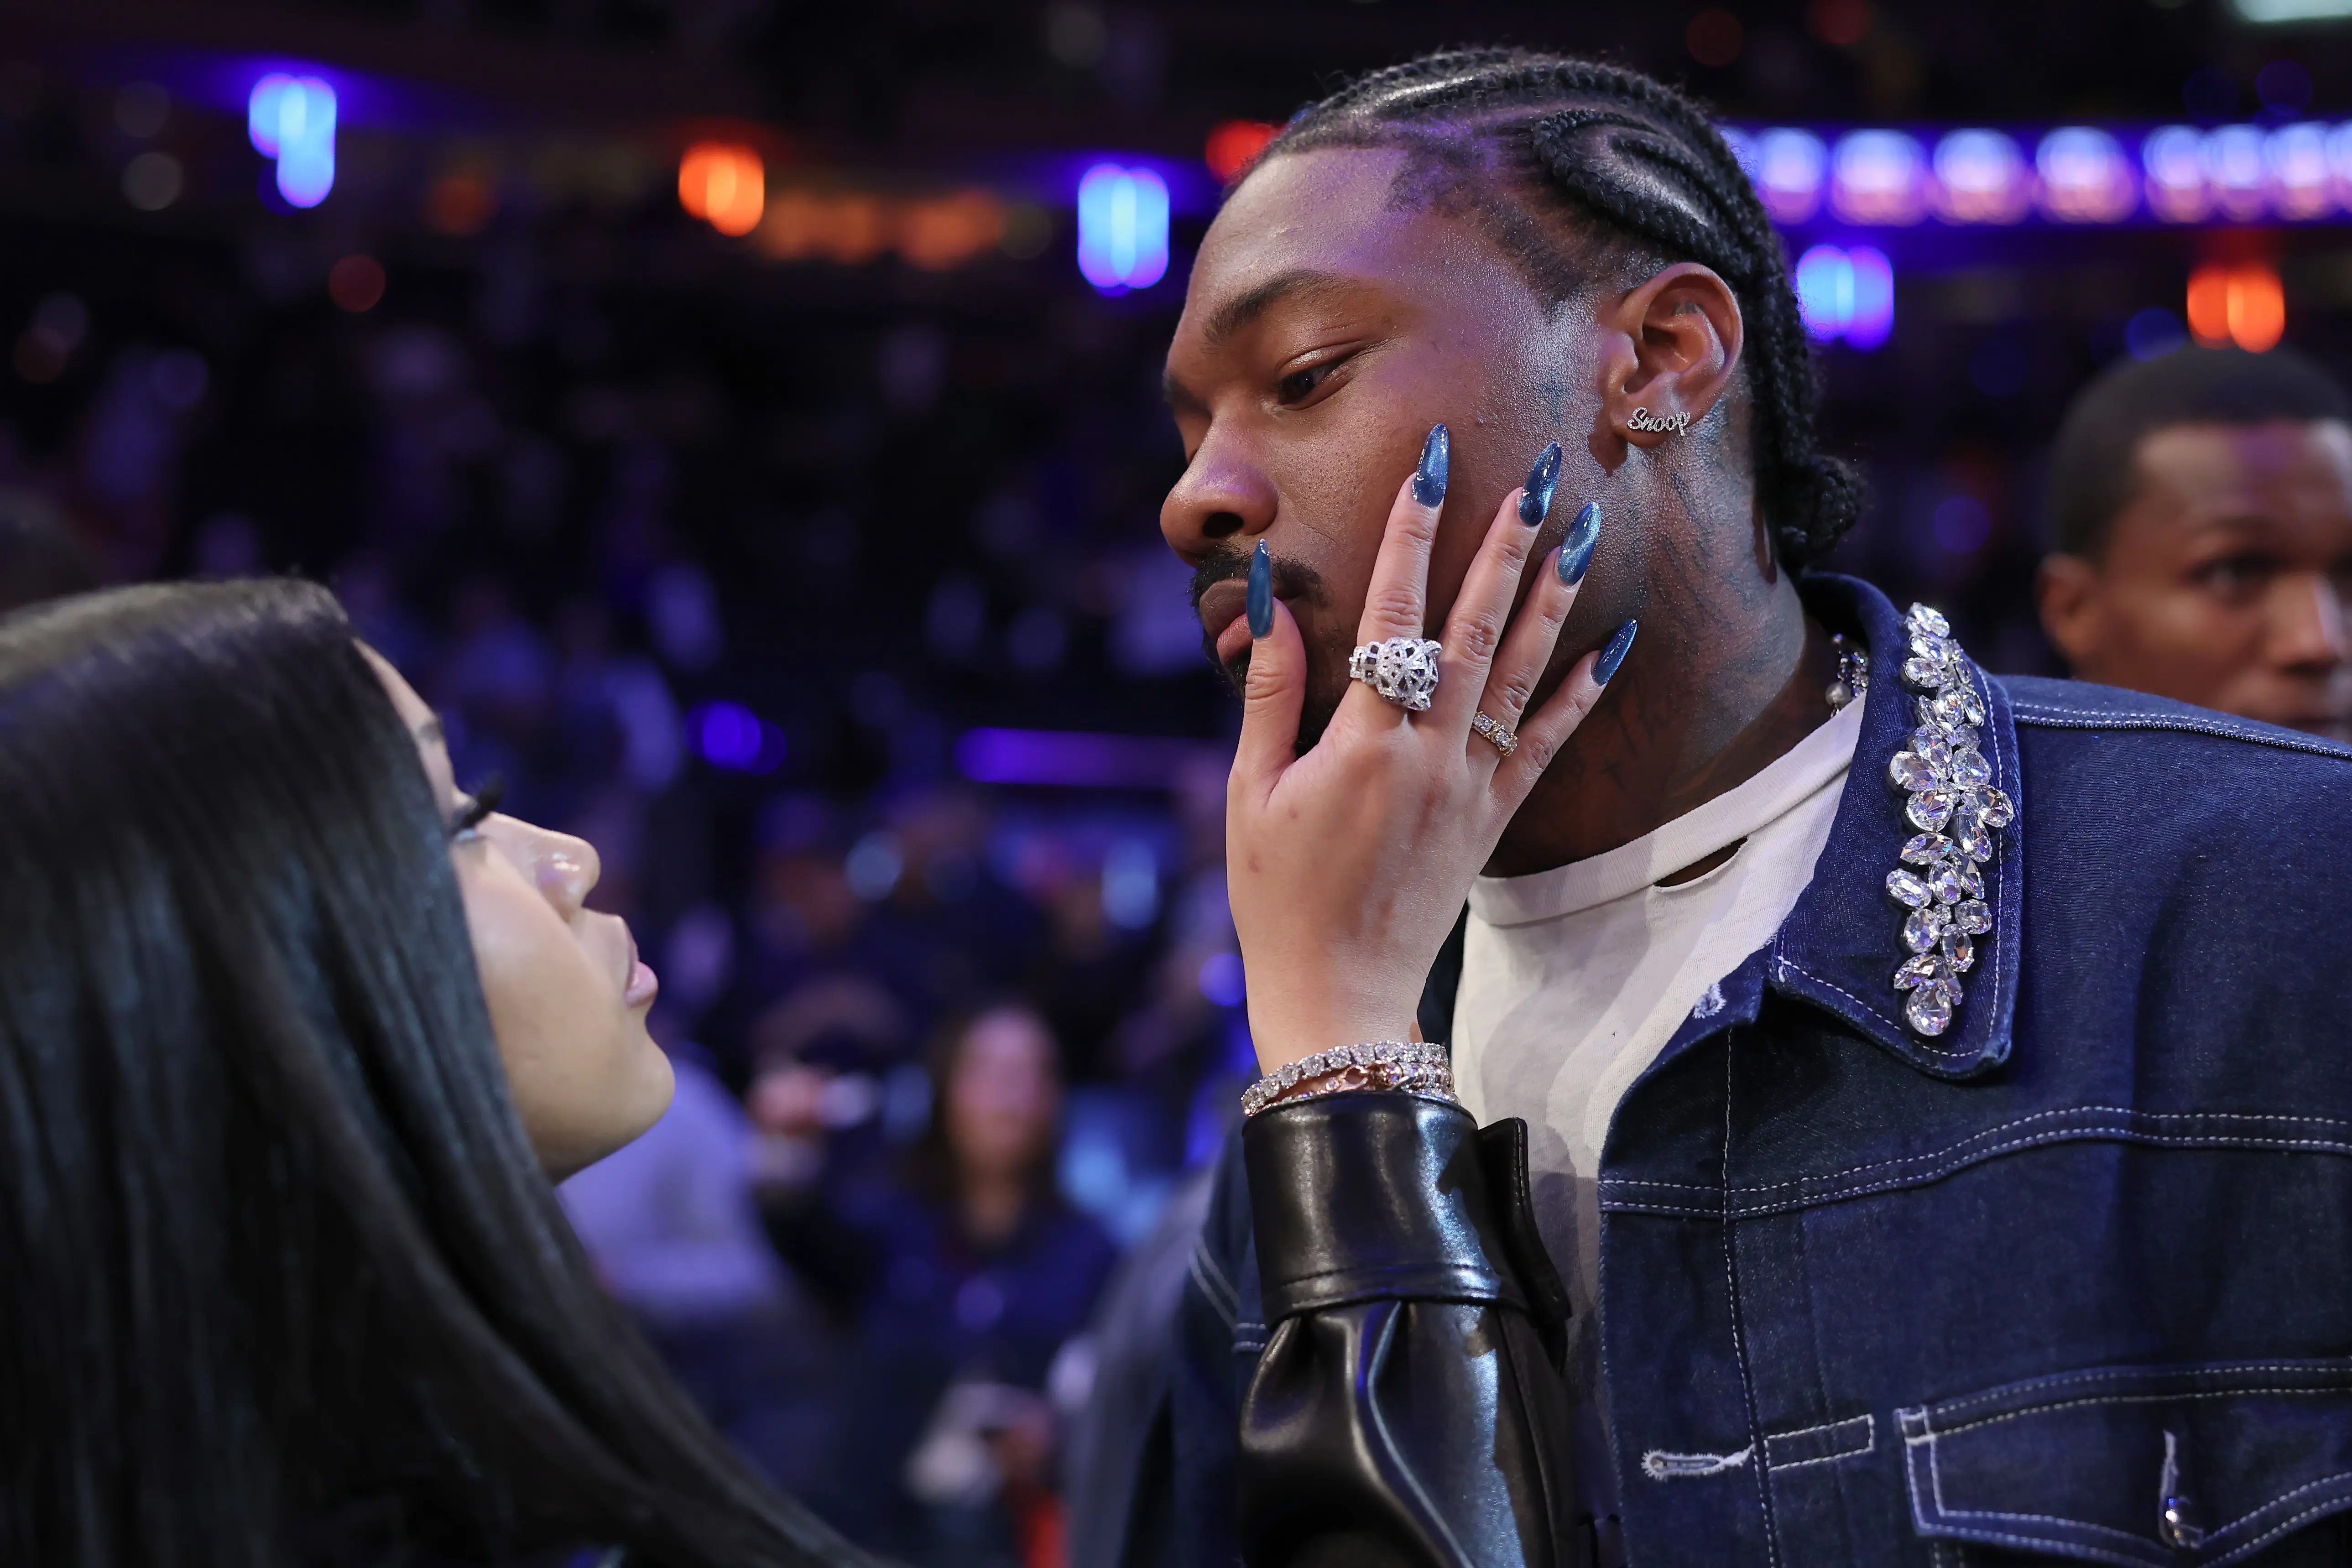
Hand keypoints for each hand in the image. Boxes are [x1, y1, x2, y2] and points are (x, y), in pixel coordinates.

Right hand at [1227, 431, 1623, 1072]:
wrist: (1339, 995)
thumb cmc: (1277, 897)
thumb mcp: (1250, 795)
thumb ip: (1267, 695)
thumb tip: (1267, 603)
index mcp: (1361, 745)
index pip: (1392, 615)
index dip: (1412, 534)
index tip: (1432, 467)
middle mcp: (1427, 757)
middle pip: (1473, 628)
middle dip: (1505, 542)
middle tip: (1539, 471)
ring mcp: (1470, 787)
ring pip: (1521, 672)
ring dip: (1555, 595)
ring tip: (1585, 526)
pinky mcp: (1493, 819)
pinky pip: (1549, 744)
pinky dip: (1583, 691)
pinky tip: (1617, 642)